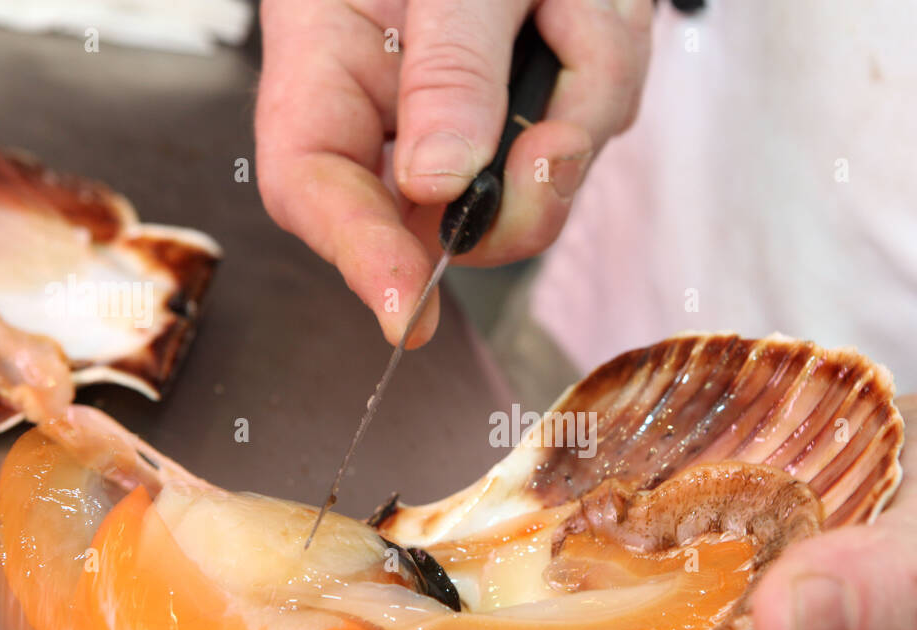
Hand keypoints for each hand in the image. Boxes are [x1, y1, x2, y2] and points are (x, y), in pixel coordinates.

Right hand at [255, 0, 652, 346]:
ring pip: (534, 179)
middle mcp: (395, 99)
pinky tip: (580, 5)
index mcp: (330, 57)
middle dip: (514, 201)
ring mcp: (470, 106)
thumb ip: (448, 70)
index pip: (313, 185)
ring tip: (569, 4)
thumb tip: (440, 187)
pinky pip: (585, 120)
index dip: (355, 255)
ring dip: (579, 98)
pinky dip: (603, 63)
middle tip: (555, 140)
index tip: (405, 311)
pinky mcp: (532, 95)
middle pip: (437, 220)